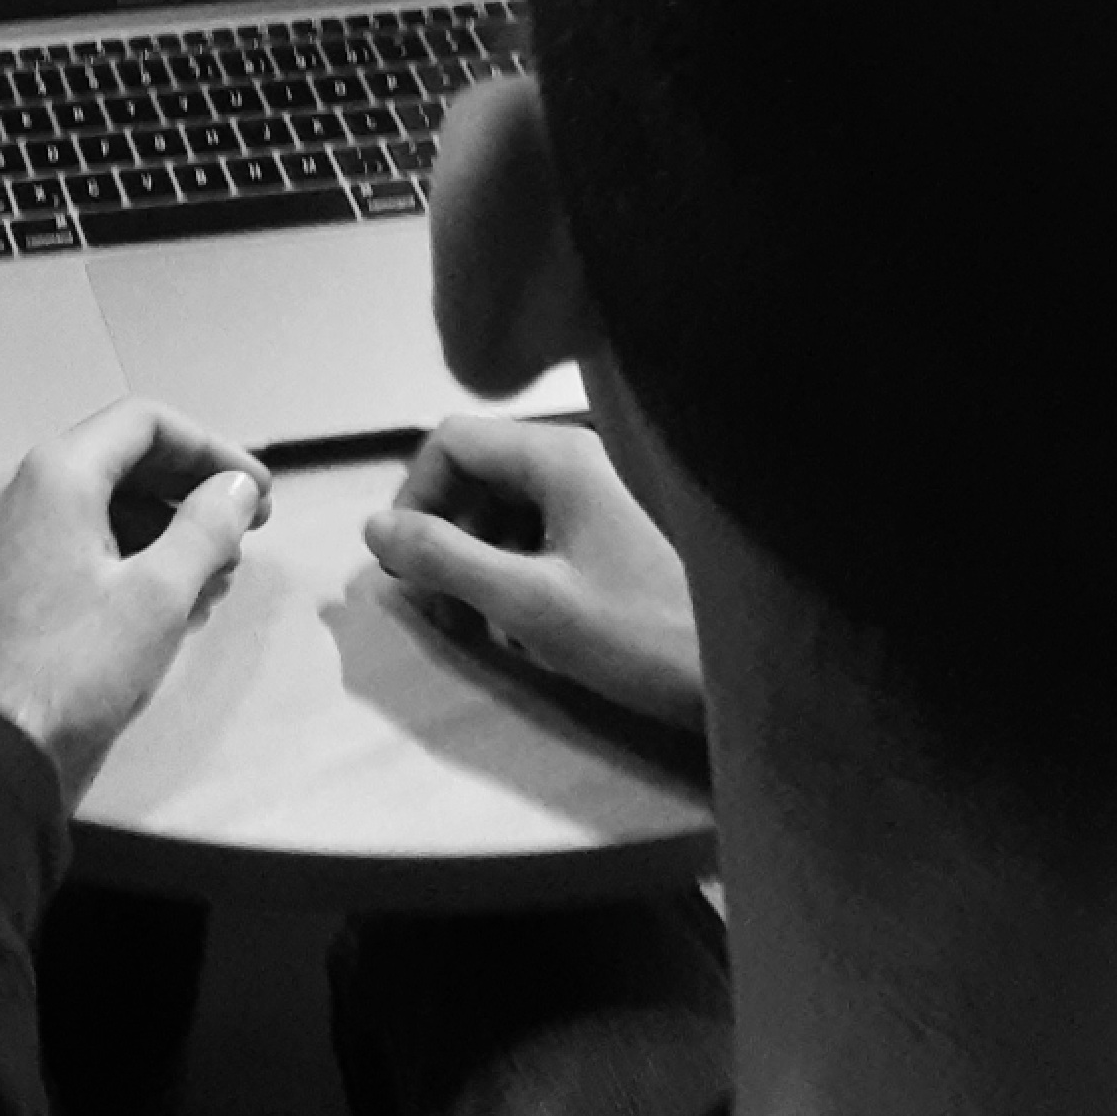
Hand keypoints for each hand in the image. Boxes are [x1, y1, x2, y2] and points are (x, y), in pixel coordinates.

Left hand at [0, 399, 269, 800]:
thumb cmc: (78, 664)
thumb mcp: (159, 595)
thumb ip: (207, 527)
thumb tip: (236, 485)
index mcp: (55, 473)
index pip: (145, 423)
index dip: (212, 450)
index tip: (261, 494)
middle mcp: (21, 488)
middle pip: (121, 461)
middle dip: (191, 492)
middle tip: (248, 534)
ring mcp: (4, 534)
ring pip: (99, 507)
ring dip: (163, 532)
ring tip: (215, 580)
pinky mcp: (2, 580)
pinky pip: (74, 544)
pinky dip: (127, 559)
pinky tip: (168, 606)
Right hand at [364, 415, 703, 733]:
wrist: (743, 674)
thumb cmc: (640, 634)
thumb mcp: (529, 603)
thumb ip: (445, 559)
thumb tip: (373, 527)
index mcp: (558, 458)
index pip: (449, 441)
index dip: (414, 499)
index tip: (406, 567)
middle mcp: (577, 460)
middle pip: (475, 475)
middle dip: (443, 538)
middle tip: (439, 612)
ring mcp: (600, 494)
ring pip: (503, 507)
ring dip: (474, 561)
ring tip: (478, 627)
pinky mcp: (614, 530)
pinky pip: (538, 531)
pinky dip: (512, 570)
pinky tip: (523, 625)